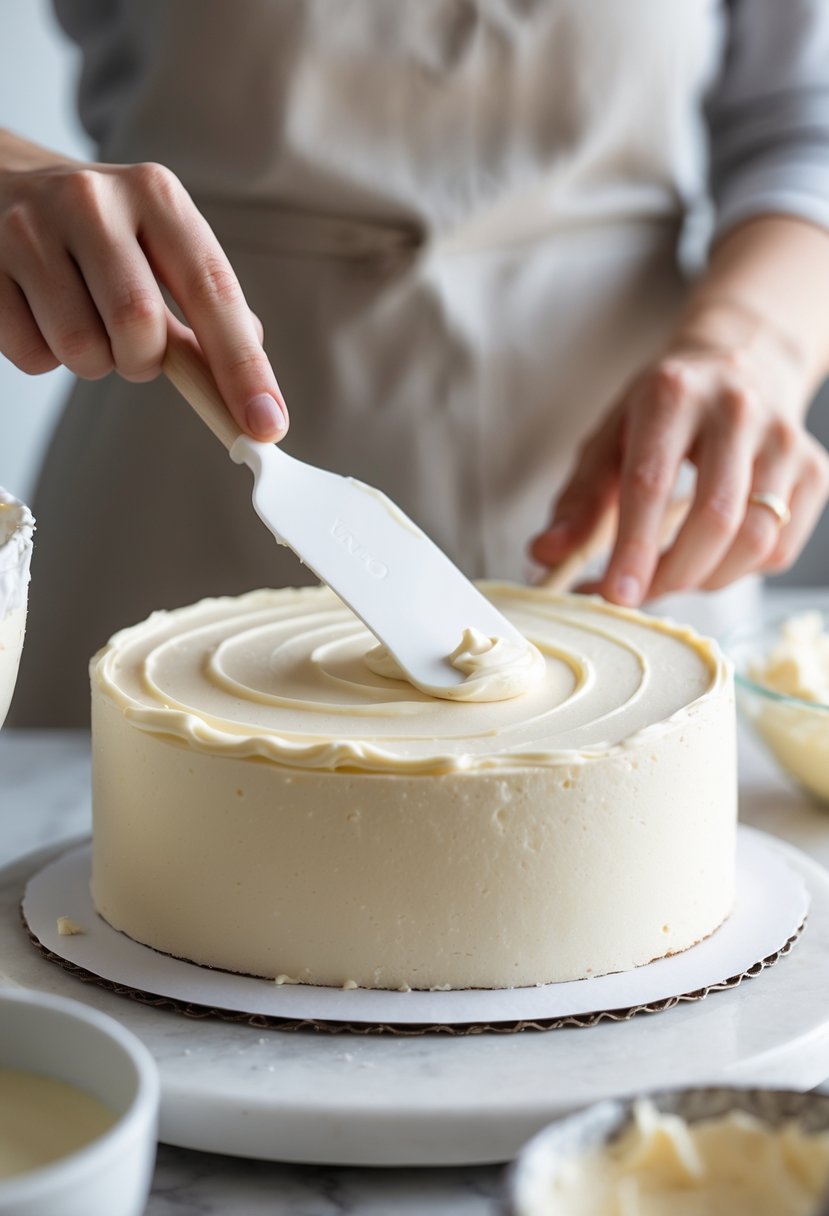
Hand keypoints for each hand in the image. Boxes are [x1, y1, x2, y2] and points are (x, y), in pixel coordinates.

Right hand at [0, 132, 286, 439]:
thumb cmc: (96, 233)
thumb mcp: (157, 245)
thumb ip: (203, 312)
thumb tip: (253, 389)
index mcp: (156, 195)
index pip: (213, 291)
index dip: (243, 367)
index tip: (266, 424)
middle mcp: (93, 200)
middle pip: (139, 326)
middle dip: (142, 361)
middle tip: (132, 349)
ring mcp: (28, 228)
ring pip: (81, 349)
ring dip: (93, 362)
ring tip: (83, 322)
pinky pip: (30, 355)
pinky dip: (45, 357)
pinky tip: (39, 315)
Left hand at [530, 343, 828, 603]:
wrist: (740, 361)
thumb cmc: (662, 411)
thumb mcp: (608, 439)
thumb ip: (578, 500)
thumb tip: (546, 555)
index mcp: (672, 395)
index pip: (652, 484)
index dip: (634, 548)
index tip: (616, 596)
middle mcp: (736, 410)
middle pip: (714, 518)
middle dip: (672, 574)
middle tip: (638, 593)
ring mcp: (784, 440)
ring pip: (755, 540)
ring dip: (706, 579)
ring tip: (671, 574)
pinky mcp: (815, 469)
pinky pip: (780, 548)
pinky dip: (740, 571)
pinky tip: (712, 556)